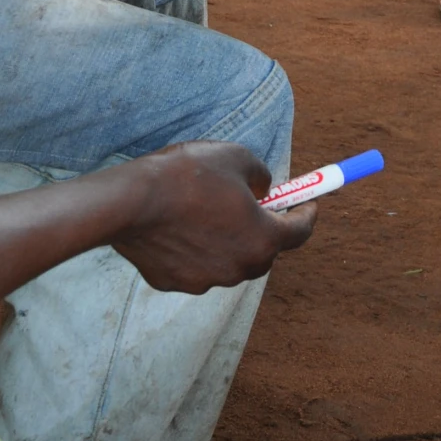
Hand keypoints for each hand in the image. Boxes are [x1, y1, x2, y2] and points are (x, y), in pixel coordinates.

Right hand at [112, 141, 314, 292]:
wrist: (131, 202)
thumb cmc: (187, 176)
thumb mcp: (236, 157)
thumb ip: (260, 175)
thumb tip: (263, 188)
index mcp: (263, 239)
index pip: (300, 232)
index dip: (307, 214)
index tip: (309, 203)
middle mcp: (239, 268)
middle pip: (264, 252)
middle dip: (265, 230)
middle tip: (259, 207)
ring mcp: (206, 280)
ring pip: (228, 260)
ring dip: (228, 241)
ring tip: (208, 212)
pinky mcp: (174, 283)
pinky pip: (194, 265)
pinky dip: (195, 249)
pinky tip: (178, 227)